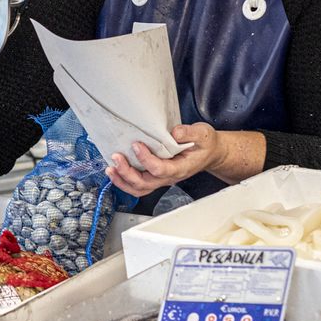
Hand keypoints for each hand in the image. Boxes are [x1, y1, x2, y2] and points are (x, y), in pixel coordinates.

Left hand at [105, 123, 222, 197]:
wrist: (209, 154)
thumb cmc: (205, 145)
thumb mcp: (203, 134)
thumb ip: (190, 133)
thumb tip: (174, 133)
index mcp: (181, 168)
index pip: (161, 169)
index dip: (146, 159)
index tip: (137, 145)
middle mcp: (169, 177)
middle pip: (145, 183)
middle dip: (128, 172)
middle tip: (117, 157)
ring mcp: (161, 179)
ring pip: (139, 188)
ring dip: (122, 180)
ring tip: (111, 168)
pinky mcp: (155, 176)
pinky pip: (138, 185)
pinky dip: (124, 181)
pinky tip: (115, 170)